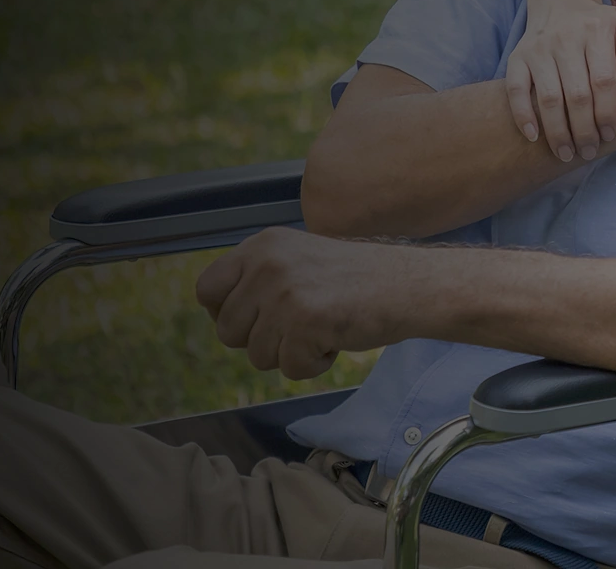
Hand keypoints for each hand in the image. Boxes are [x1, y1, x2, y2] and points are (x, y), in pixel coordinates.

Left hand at [196, 227, 402, 379]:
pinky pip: (290, 369)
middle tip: (300, 325)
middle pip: (227, 331)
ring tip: (322, 328)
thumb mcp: (299, 260)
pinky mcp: (304, 322)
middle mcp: (267, 264)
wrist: (409, 284)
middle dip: (261, 340)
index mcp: (262, 245)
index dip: (225, 313)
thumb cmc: (359, 279)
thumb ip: (259, 279)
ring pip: (257, 356)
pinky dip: (314, 365)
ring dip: (291, 354)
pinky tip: (335, 339)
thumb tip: (220, 317)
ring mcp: (284, 293)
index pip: (206, 289)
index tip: (255, 319)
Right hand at [504, 1, 615, 162]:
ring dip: (557, 131)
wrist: (559, 3)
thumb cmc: (597, 23)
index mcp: (595, 31)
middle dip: (584, 129)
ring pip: (548, 97)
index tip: (610, 134)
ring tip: (567, 154)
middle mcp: (565, 39)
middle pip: (577, 94)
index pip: (603, 80)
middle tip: (589, 152)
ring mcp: (539, 49)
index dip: (607, 112)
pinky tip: (533, 137)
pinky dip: (522, 115)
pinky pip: (516, 89)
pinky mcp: (517, 57)